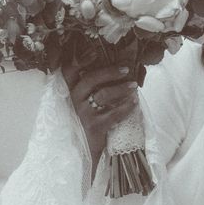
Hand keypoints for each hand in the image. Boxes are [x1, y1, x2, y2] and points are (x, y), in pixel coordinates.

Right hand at [62, 55, 138, 169]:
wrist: (84, 152)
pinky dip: (126, 107)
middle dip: (109, 72)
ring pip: (103, 94)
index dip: (79, 60)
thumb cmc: (88, 122)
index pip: (68, 71)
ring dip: (121, 89)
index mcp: (70, 92)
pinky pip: (113, 114)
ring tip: (134, 87)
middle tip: (126, 70)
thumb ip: (93, 88)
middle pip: (89, 79)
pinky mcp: (93, 127)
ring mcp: (82, 114)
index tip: (94, 52)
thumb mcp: (85, 103)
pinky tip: (134, 103)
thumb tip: (116, 70)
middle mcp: (73, 101)